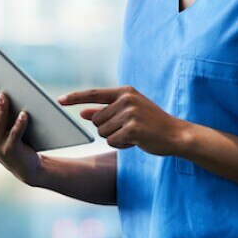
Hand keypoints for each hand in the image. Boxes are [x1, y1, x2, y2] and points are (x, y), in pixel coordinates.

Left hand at [58, 86, 189, 155]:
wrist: (178, 135)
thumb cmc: (150, 124)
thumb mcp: (128, 112)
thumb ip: (104, 111)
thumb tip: (82, 112)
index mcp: (124, 92)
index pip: (93, 93)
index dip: (74, 97)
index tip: (59, 100)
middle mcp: (126, 100)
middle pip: (96, 119)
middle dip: (107, 129)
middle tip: (128, 129)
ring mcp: (130, 114)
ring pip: (102, 132)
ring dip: (114, 138)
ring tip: (133, 134)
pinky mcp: (133, 129)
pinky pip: (112, 141)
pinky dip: (121, 145)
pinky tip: (136, 142)